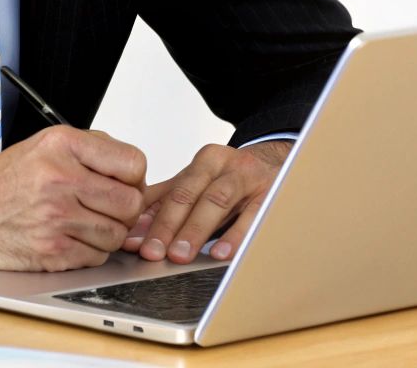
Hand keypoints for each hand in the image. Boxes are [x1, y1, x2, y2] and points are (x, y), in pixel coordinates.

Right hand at [0, 125, 148, 271]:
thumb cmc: (5, 182)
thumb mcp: (45, 145)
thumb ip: (92, 148)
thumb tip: (134, 169)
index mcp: (63, 146)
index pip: (134, 163)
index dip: (134, 177)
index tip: (123, 183)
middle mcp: (60, 179)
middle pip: (131, 202)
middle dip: (126, 208)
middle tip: (108, 207)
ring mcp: (56, 218)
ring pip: (118, 234)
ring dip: (110, 232)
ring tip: (88, 223)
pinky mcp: (52, 251)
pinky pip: (97, 256)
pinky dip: (91, 251)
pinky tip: (72, 238)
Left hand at [124, 140, 291, 263]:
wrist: (282, 164)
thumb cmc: (236, 181)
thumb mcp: (203, 185)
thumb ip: (168, 204)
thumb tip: (134, 232)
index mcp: (205, 161)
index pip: (173, 191)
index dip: (152, 219)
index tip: (136, 244)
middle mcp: (226, 164)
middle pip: (191, 193)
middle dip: (169, 226)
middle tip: (154, 253)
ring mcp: (250, 177)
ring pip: (218, 200)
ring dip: (196, 229)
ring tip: (181, 255)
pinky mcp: (273, 192)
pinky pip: (253, 214)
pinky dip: (236, 235)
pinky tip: (222, 252)